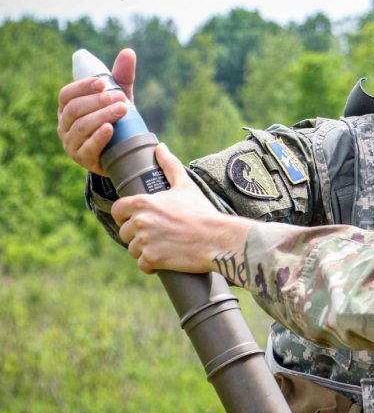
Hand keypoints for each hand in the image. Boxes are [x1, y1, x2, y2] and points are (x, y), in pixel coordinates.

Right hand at [57, 49, 136, 175]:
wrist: (123, 154)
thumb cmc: (117, 120)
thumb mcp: (119, 98)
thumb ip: (121, 77)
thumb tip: (128, 52)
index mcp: (68, 108)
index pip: (67, 94)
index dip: (82, 87)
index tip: (102, 82)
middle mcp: (64, 125)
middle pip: (75, 109)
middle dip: (98, 101)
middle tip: (120, 98)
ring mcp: (71, 143)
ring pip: (81, 126)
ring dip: (102, 116)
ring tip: (121, 109)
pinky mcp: (82, 158)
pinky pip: (87, 147)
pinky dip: (98, 137)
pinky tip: (110, 129)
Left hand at [112, 143, 251, 274]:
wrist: (217, 238)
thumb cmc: (202, 211)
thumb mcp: (185, 186)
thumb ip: (169, 165)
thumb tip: (160, 147)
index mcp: (143, 202)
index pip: (118, 210)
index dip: (125, 216)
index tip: (137, 220)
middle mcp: (140, 221)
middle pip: (125, 232)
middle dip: (138, 235)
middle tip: (158, 235)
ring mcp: (145, 241)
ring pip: (133, 250)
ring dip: (145, 251)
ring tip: (164, 247)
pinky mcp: (152, 259)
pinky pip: (143, 265)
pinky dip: (152, 265)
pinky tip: (165, 259)